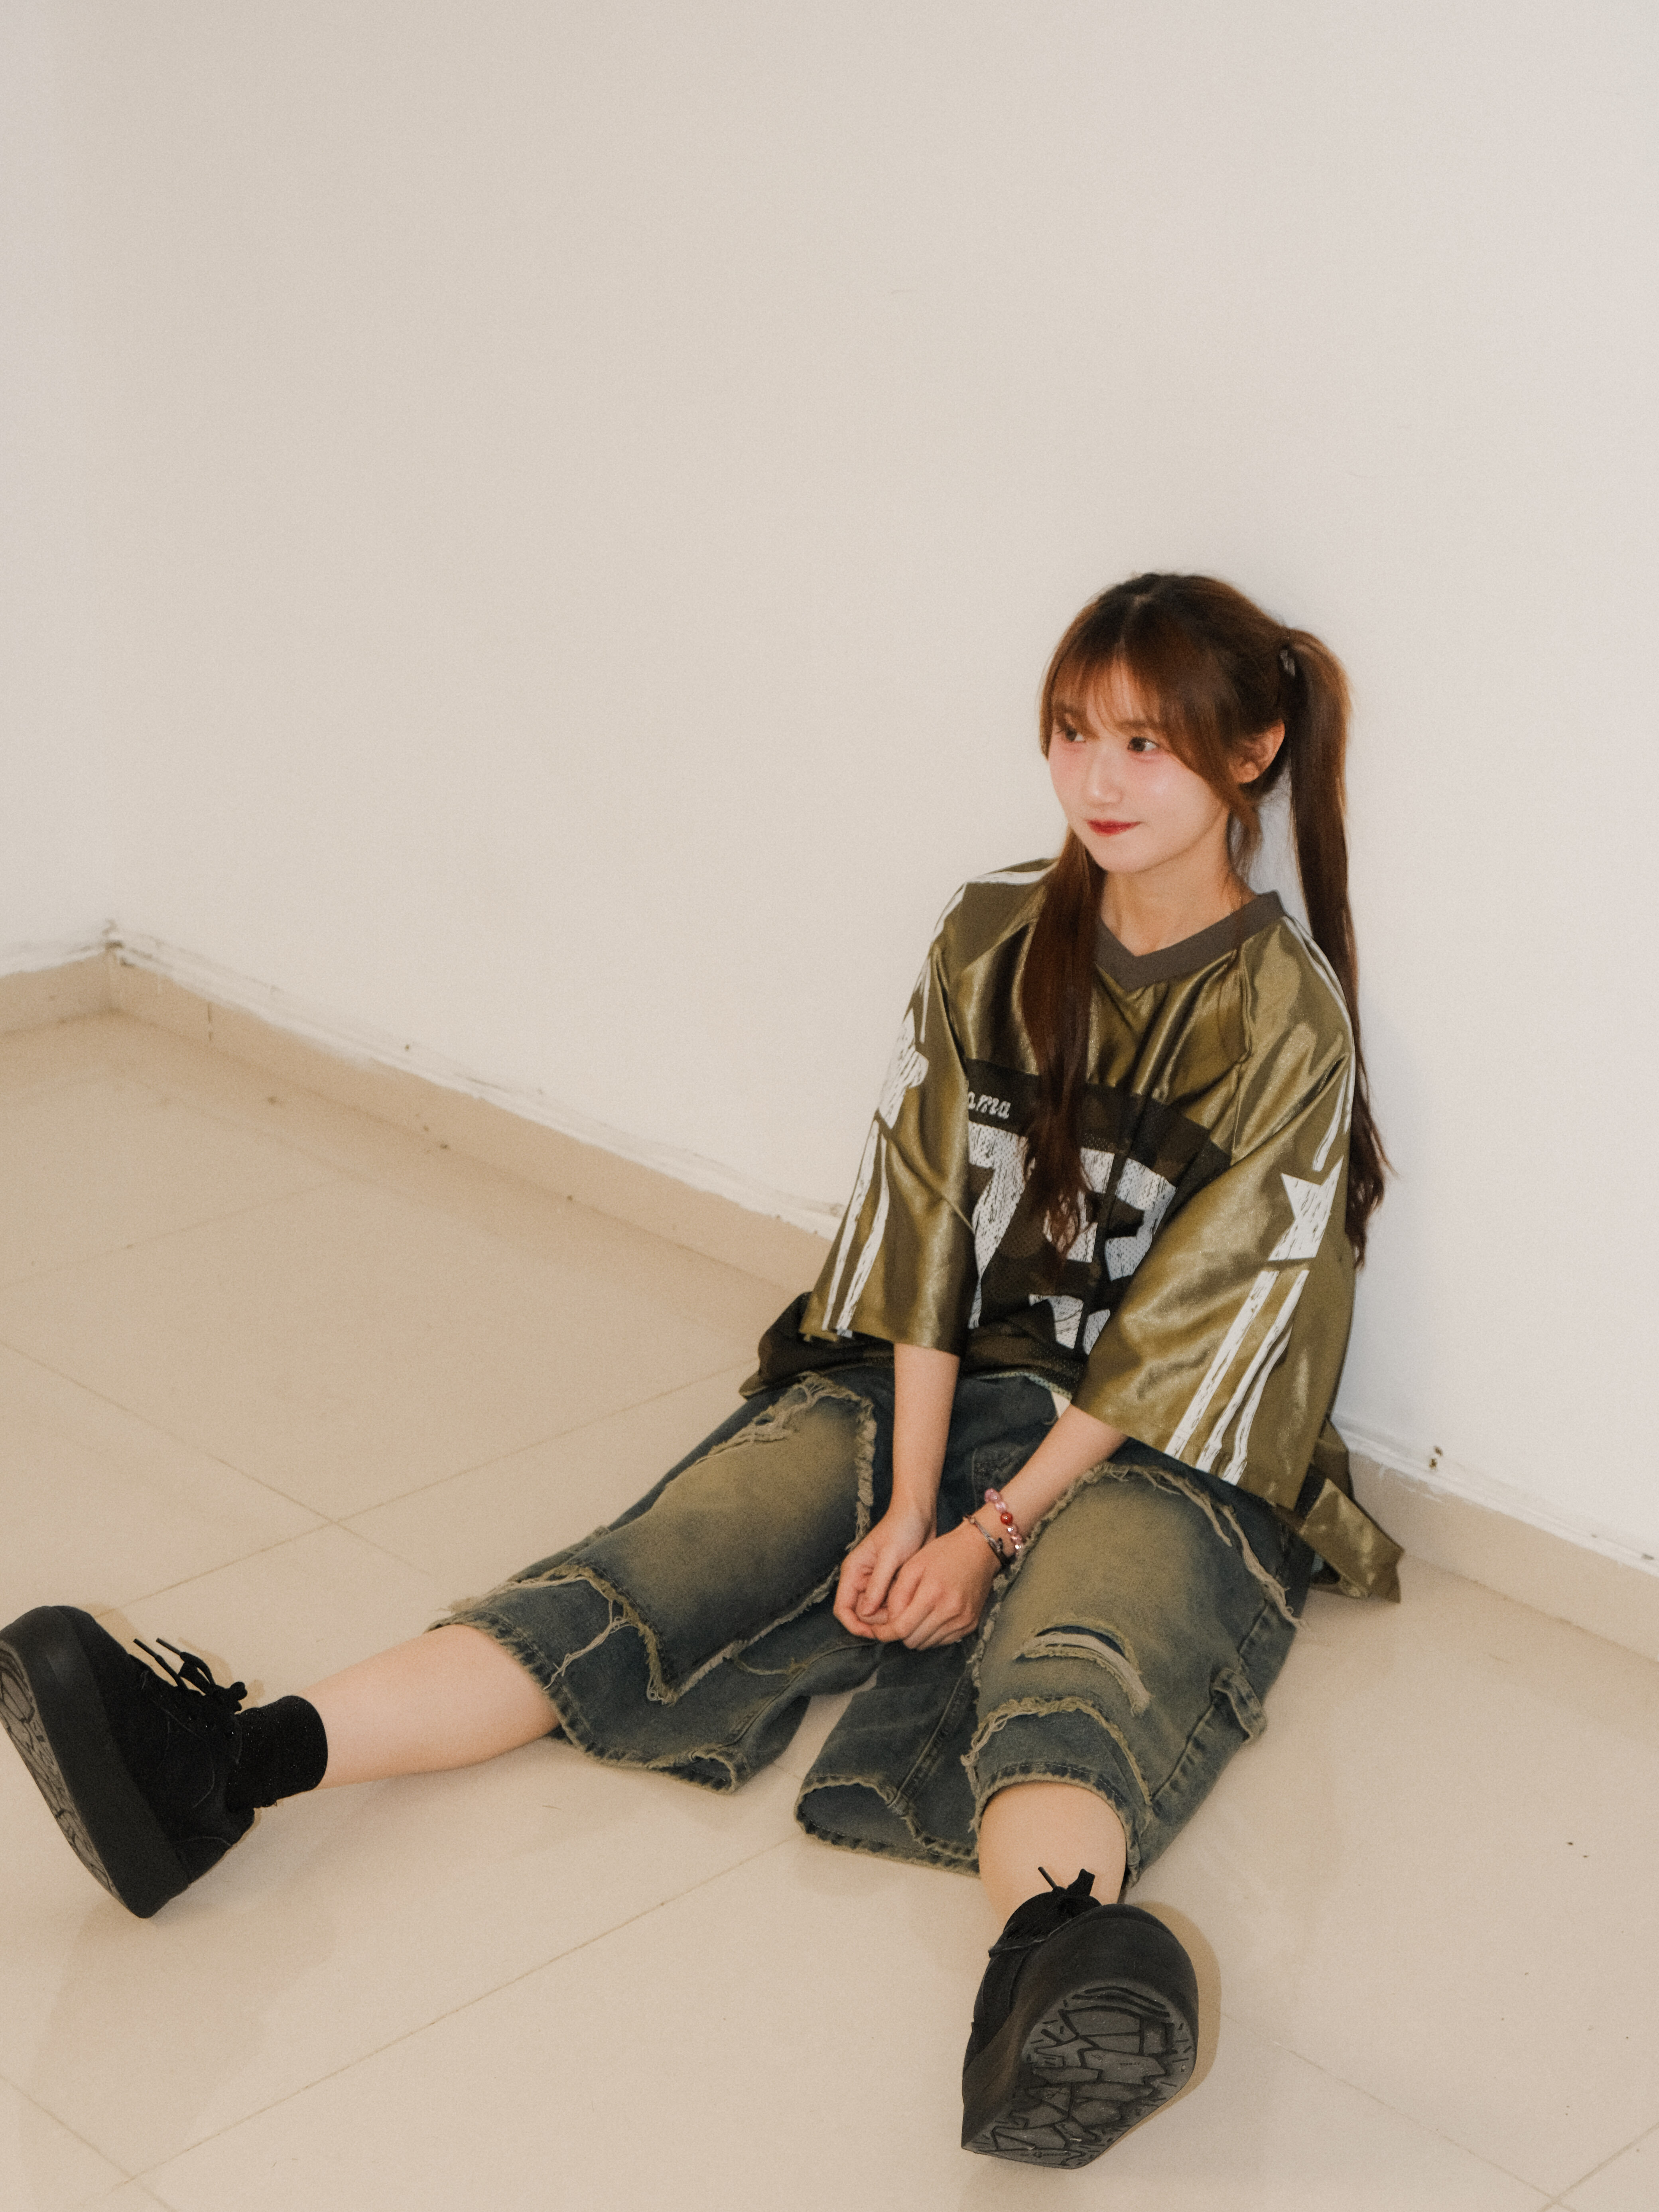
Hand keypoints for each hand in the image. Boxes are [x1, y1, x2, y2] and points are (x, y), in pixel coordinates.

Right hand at [834, 1503, 933, 1638]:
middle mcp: (862, 1581)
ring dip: (892, 1613)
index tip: (874, 1632)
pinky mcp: (892, 1585)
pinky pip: (892, 1606)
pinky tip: (912, 1596)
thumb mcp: (890, 1556)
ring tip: (907, 1598)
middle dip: (879, 1620)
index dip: (854, 1625)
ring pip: (879, 1613)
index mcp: (853, 1572)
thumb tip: (866, 1614)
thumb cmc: (902, 1528)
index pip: (843, 1609)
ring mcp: (877, 1584)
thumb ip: (877, 1585)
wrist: (920, 1514)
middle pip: (862, 1615)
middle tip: (900, 1609)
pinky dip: (900, 1606)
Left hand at [856, 1520, 1002, 1649]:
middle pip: (914, 1640)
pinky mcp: (971, 1624)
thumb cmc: (944, 1552)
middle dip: (900, 1633)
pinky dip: (932, 1633)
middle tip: (896, 1619)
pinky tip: (931, 1616)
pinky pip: (943, 1641)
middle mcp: (950, 1611)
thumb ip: (897, 1594)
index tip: (877, 1630)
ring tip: (915, 1614)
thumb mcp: (913, 1565)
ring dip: (916, 1634)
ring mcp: (963, 1620)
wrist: (979, 1549)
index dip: (885, 1633)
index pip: (901, 1629)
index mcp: (932, 1595)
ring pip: (927, 1643)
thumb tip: (889, 1620)